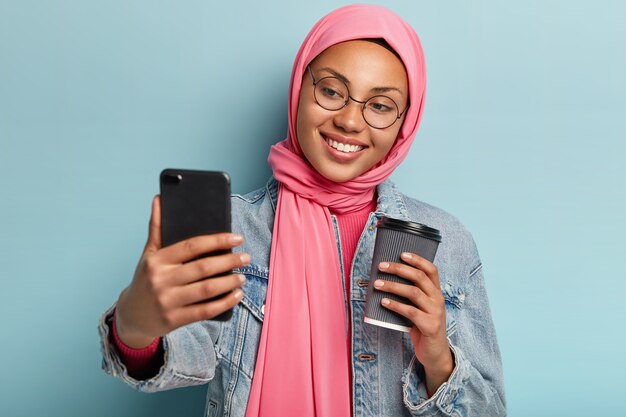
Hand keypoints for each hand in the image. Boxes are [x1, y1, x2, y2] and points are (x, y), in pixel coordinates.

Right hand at [114, 195, 248, 347]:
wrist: (131, 315)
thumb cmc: (146, 279)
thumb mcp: (148, 254)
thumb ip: (157, 228)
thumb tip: (159, 199)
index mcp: (158, 260)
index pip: (192, 245)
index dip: (217, 240)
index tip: (237, 238)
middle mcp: (162, 279)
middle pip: (203, 267)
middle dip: (229, 261)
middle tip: (246, 258)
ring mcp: (168, 301)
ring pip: (207, 289)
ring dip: (230, 282)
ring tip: (243, 276)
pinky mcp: (174, 320)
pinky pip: (205, 311)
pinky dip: (225, 303)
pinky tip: (237, 295)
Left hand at [374, 252, 453, 393]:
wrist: (434, 353)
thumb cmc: (422, 326)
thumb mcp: (420, 307)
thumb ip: (411, 294)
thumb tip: (386, 279)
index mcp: (437, 292)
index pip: (431, 269)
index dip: (417, 260)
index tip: (401, 254)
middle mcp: (438, 299)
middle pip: (419, 277)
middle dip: (398, 269)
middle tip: (381, 267)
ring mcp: (436, 313)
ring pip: (413, 292)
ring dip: (393, 286)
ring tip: (377, 284)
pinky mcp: (430, 326)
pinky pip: (410, 312)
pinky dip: (395, 305)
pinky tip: (383, 302)